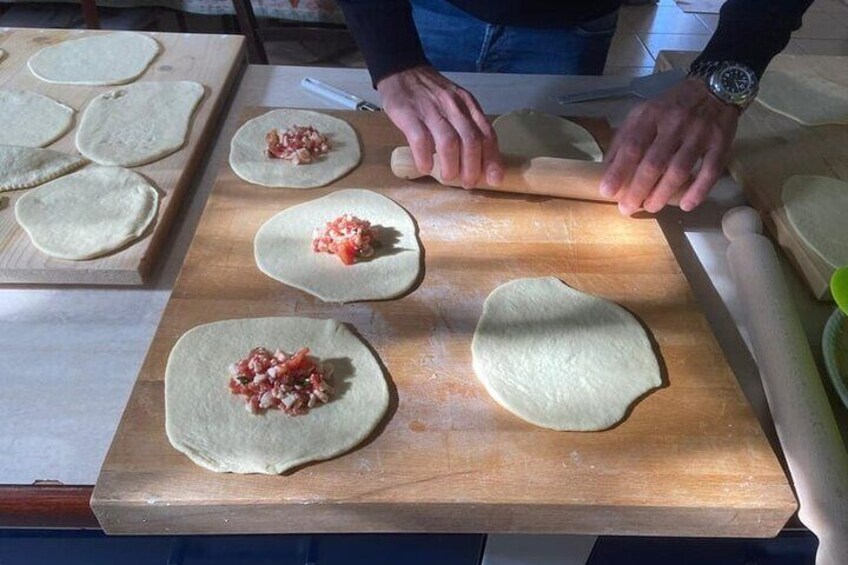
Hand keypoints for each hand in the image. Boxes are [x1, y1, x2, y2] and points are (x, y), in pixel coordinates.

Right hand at [377, 65, 503, 187]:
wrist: (401, 70)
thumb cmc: (430, 93)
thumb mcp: (455, 103)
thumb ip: (467, 125)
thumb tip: (478, 160)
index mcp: (468, 105)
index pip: (486, 134)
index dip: (492, 159)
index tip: (494, 179)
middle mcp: (453, 107)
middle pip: (471, 141)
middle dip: (472, 167)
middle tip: (467, 183)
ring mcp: (431, 110)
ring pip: (449, 142)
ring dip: (451, 166)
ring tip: (448, 177)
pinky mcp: (409, 114)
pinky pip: (420, 140)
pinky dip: (425, 158)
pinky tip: (425, 168)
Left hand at [600, 78, 738, 214]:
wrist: (715, 87)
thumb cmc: (672, 106)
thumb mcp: (643, 112)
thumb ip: (625, 137)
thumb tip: (607, 168)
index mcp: (651, 114)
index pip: (632, 146)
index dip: (618, 171)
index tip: (607, 191)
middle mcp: (674, 122)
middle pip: (654, 163)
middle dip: (638, 190)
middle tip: (628, 208)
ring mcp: (699, 132)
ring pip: (679, 169)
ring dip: (663, 194)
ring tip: (651, 207)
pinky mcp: (721, 141)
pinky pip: (710, 170)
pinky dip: (698, 190)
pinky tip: (686, 205)